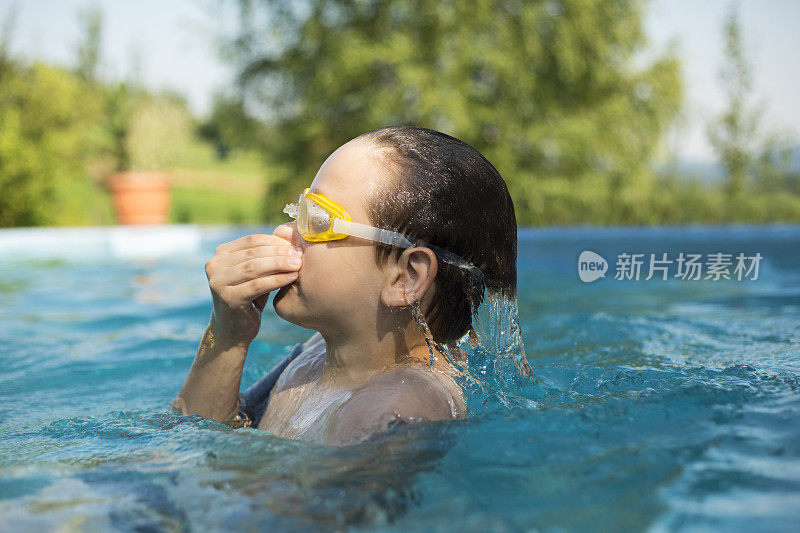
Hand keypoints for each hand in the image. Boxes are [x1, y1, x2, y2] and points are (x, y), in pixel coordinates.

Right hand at [204, 232, 302, 346]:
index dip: (274, 241)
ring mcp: (218, 282)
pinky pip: (258, 285)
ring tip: (298, 264)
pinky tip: (292, 277)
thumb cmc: (249, 298)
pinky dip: (277, 279)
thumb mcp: (253, 273)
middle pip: (253, 253)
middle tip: (300, 254)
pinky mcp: (228, 298)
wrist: (233, 330)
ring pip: (255, 267)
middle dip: (279, 252)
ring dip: (280, 264)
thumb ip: (263, 256)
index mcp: (220, 254)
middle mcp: (214, 265)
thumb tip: (289, 236)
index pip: (251, 240)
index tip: (294, 245)